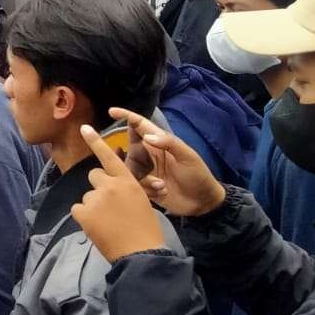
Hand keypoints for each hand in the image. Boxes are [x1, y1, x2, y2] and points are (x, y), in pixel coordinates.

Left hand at [70, 124, 167, 261]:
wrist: (140, 253)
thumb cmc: (146, 229)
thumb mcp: (141, 201)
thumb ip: (124, 190)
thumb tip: (112, 188)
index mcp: (127, 181)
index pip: (109, 157)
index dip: (96, 142)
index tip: (84, 128)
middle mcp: (109, 185)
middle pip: (94, 176)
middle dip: (99, 186)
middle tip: (109, 205)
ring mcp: (95, 199)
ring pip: (87, 196)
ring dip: (93, 206)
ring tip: (108, 222)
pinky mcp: (83, 213)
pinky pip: (78, 209)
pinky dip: (85, 217)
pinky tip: (97, 226)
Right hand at [110, 107, 227, 217]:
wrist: (202, 203)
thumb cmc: (198, 175)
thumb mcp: (187, 156)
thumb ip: (169, 143)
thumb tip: (147, 136)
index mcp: (158, 143)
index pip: (139, 125)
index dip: (125, 116)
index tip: (111, 111)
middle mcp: (147, 154)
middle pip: (128, 149)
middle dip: (131, 159)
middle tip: (146, 171)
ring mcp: (144, 170)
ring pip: (128, 169)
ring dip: (144, 179)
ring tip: (161, 186)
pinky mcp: (143, 186)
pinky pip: (133, 184)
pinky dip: (147, 189)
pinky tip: (162, 192)